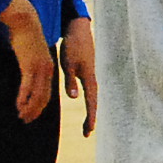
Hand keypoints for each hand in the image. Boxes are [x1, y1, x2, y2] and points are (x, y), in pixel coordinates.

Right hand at [0, 1, 54, 123]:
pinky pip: (27, 87)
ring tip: (21, 116)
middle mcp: (47, 70)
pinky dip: (23, 98)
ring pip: (37, 95)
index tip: (31, 114)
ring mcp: (39, 68)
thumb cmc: (25, 36)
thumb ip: (30, 64)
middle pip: (43, 97)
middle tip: (25, 120)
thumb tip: (26, 72)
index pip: (46, 93)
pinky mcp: (29, 65)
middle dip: (35, 111)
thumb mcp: (31, 53)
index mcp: (48, 68)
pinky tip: (18, 106)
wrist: (25, 22)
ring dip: (29, 108)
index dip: (39, 106)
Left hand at [60, 16, 98, 136]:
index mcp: (89, 78)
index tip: (88, 132)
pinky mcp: (88, 71)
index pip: (91, 103)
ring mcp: (91, 75)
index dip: (90, 118)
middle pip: (94, 102)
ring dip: (91, 111)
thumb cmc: (72, 45)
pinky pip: (90, 91)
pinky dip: (89, 101)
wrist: (79, 29)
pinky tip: (85, 103)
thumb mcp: (68, 63)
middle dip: (91, 118)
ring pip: (92, 97)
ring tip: (87, 124)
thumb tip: (74, 98)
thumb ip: (71, 81)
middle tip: (87, 133)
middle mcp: (93, 78)